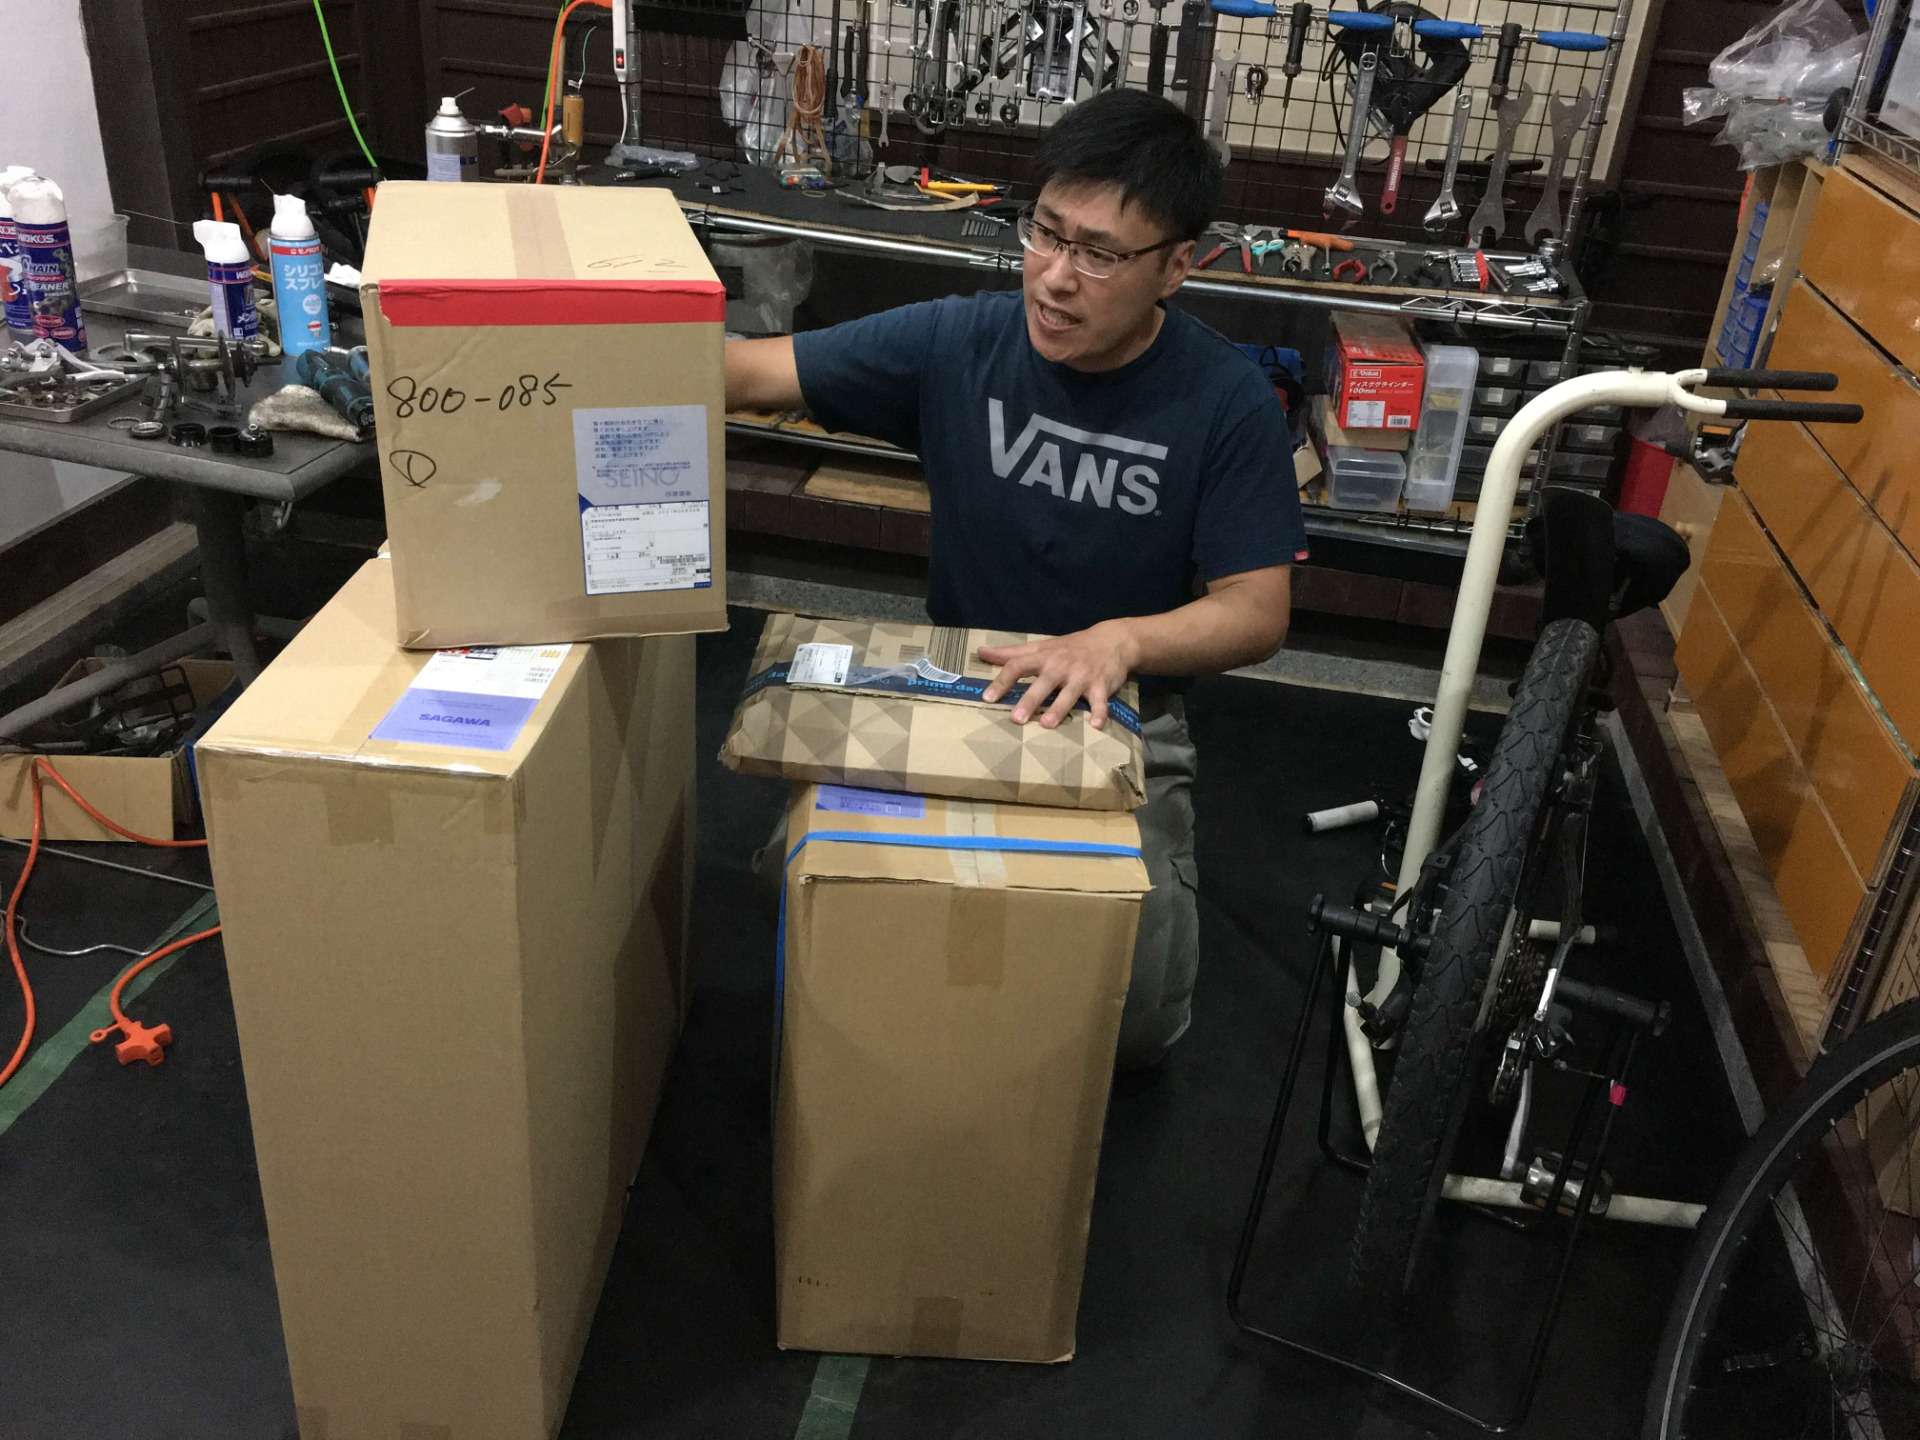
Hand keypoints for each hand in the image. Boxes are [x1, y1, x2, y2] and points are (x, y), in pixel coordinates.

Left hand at [978, 621, 1137, 729]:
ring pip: (1069, 693)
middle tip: (1016, 718)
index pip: (1018, 665)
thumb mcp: (1041, 646)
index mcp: (1044, 657)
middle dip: (1030, 700)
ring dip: (1059, 709)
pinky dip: (1100, 712)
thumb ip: (1011, 653)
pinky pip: (1100, 701)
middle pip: (1043, 683)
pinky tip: (1095, 726)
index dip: (1002, 681)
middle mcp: (1061, 666)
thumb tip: (981, 652)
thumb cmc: (1070, 647)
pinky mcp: (1101, 685)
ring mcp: (1082, 676)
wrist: (1112, 640)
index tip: (987, 697)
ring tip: (1047, 725)